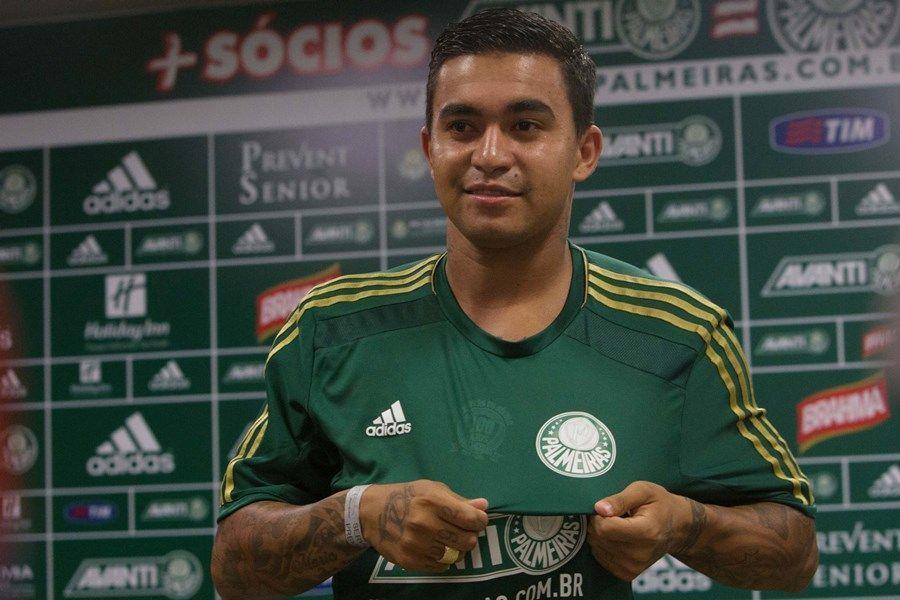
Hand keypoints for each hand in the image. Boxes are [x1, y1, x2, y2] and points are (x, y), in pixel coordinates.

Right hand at [358, 480, 488, 572]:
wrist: (373, 512)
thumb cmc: (407, 496)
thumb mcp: (433, 489)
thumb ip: (459, 500)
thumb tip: (484, 506)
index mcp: (432, 501)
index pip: (472, 519)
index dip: (480, 520)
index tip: (476, 519)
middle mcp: (425, 524)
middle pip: (468, 540)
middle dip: (470, 535)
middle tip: (462, 530)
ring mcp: (417, 544)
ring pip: (456, 556)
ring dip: (457, 548)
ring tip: (448, 538)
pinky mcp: (410, 561)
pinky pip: (441, 566)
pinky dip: (443, 558)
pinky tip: (435, 546)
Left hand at [587, 481, 694, 580]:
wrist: (677, 528)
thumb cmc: (658, 505)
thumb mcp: (643, 491)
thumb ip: (620, 499)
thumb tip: (599, 508)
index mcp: (646, 532)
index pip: (605, 528)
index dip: (599, 515)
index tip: (608, 508)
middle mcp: (640, 554)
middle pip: (599, 539)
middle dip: (598, 524)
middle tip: (613, 515)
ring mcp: (634, 567)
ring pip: (597, 549)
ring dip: (600, 535)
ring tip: (617, 526)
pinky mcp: (628, 574)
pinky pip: (601, 558)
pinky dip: (603, 546)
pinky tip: (617, 538)